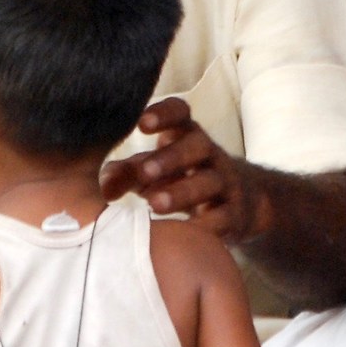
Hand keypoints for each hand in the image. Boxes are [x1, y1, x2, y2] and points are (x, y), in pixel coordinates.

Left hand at [98, 99, 267, 241]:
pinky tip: (187, 233)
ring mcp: (226, 183)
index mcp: (186, 136)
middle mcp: (209, 155)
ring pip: (208, 182)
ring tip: (154, 205)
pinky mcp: (235, 214)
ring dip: (182, 192)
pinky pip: (224, 217)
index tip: (142, 123)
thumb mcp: (156, 171)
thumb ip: (127, 173)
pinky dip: (206, 225)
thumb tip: (101, 186)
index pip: (180, 113)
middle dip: (171, 157)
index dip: (164, 114)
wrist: (244, 202)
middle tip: (145, 171)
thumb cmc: (183, 180)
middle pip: (197, 146)